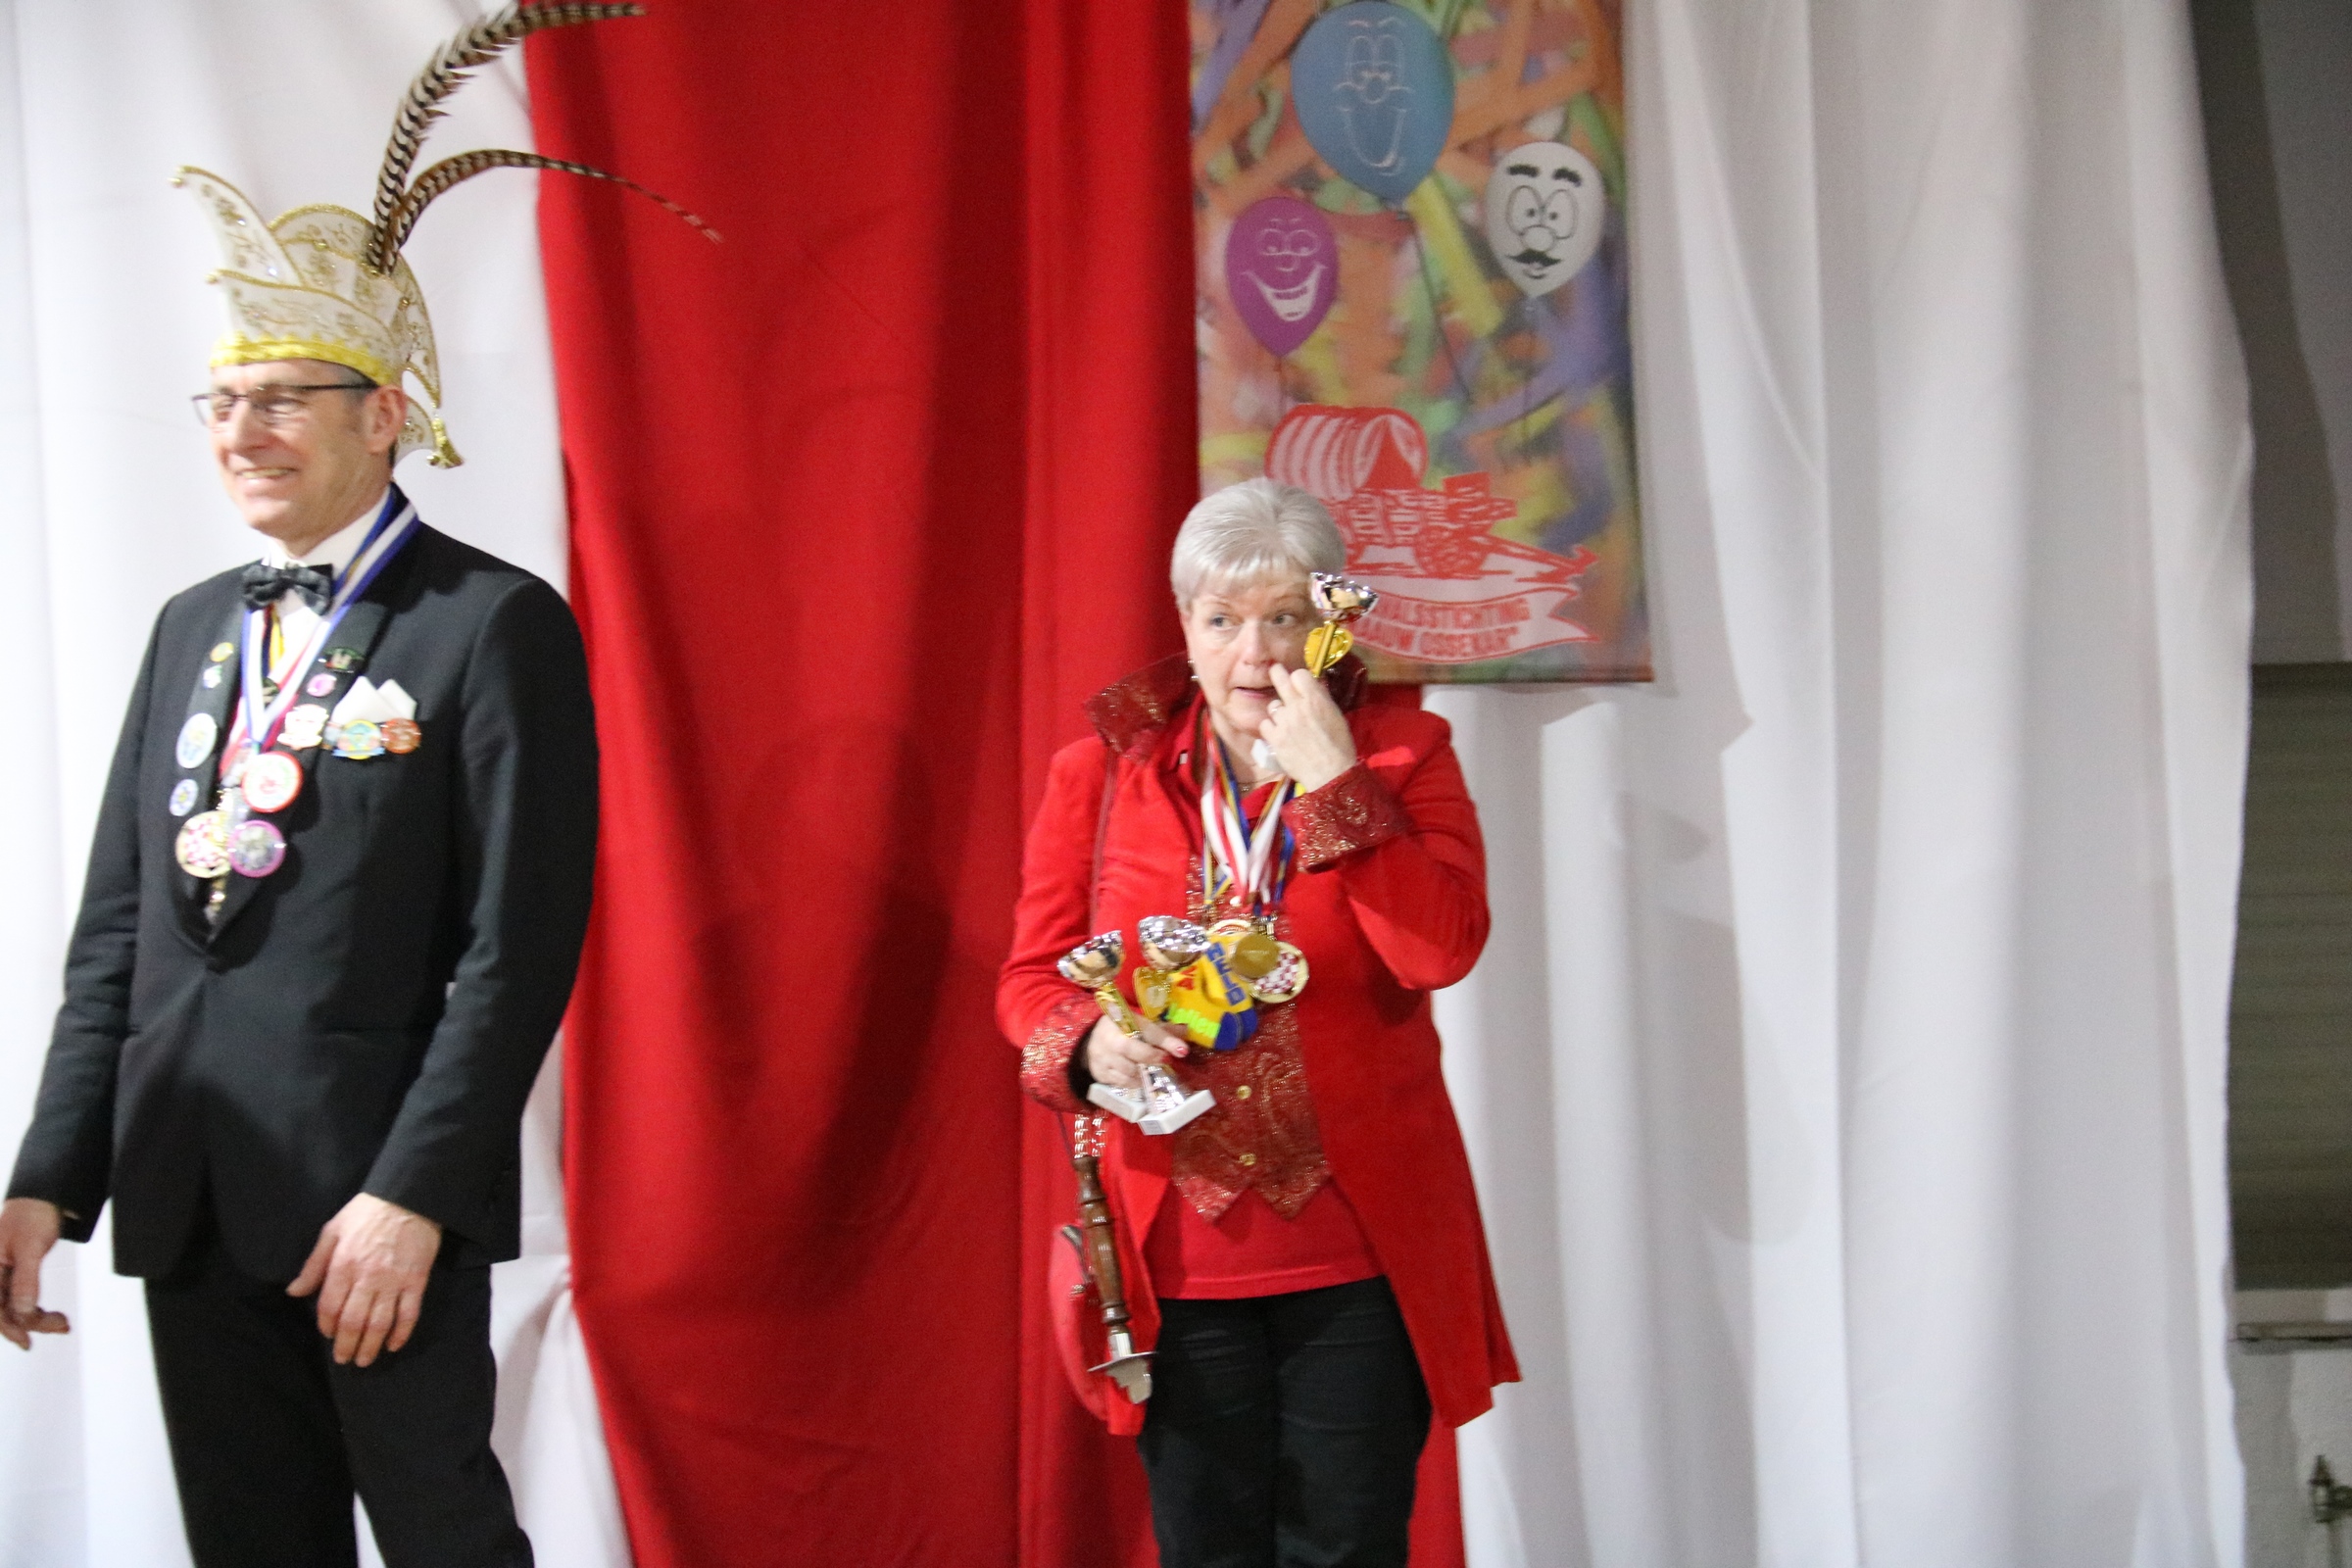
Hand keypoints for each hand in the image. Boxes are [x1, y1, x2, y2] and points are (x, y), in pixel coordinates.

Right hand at [0, 1198, 68, 1348]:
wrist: (43, 1197)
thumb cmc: (33, 1216)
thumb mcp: (31, 1248)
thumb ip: (25, 1281)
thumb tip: (22, 1312)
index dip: (9, 1327)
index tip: (26, 1342)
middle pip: (5, 1310)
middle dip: (31, 1322)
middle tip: (61, 1325)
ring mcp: (1, 1276)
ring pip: (15, 1307)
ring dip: (37, 1317)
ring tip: (62, 1322)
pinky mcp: (13, 1276)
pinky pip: (21, 1300)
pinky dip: (36, 1308)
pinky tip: (52, 1315)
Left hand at [287, 1193, 441, 1366]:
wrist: (409, 1196)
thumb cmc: (366, 1212)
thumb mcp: (332, 1231)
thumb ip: (313, 1265)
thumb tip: (294, 1292)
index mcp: (343, 1265)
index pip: (330, 1307)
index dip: (326, 1326)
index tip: (328, 1335)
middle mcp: (367, 1278)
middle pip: (353, 1321)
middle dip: (347, 1345)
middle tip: (344, 1359)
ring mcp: (394, 1281)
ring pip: (380, 1323)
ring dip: (371, 1345)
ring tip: (365, 1360)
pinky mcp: (417, 1281)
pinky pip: (409, 1313)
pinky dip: (402, 1333)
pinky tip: (394, 1345)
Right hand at [1084, 1012, 1184, 1092]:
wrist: (1093, 1040)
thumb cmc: (1122, 1030)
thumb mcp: (1140, 1023)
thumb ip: (1162, 1029)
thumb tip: (1185, 1031)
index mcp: (1121, 1019)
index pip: (1147, 1030)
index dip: (1166, 1040)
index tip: (1182, 1050)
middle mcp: (1109, 1038)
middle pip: (1132, 1050)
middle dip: (1152, 1057)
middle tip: (1165, 1060)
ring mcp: (1102, 1057)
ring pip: (1128, 1070)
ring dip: (1145, 1073)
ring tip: (1153, 1071)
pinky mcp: (1100, 1073)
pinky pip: (1121, 1082)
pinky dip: (1134, 1082)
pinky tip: (1140, 1078)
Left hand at [1259, 663, 1358, 793]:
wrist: (1330, 773)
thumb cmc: (1340, 746)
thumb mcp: (1336, 716)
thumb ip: (1322, 700)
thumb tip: (1314, 687)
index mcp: (1315, 699)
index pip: (1299, 674)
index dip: (1299, 678)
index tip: (1299, 683)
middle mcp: (1297, 706)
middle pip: (1280, 679)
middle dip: (1277, 673)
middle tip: (1275, 671)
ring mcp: (1283, 721)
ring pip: (1273, 706)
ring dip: (1279, 711)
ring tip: (1287, 722)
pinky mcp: (1274, 738)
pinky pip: (1265, 725)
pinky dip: (1271, 728)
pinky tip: (1279, 734)